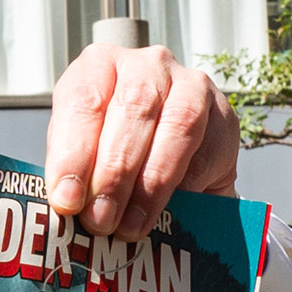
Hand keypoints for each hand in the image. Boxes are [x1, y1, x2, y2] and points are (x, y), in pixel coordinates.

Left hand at [44, 43, 237, 240]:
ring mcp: (191, 84)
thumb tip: (69, 208)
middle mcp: (147, 66)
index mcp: (99, 65)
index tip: (67, 199)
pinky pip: (207, 151)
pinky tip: (167, 212)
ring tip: (131, 226)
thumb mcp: (81, 155)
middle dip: (114, 173)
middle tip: (100, 219)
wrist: (165, 156)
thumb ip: (74, 174)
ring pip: (178, 125)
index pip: (83, 101)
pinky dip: (185, 187)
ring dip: (151, 184)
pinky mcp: (224, 115)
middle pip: (133, 109)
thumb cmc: (110, 150)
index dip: (73, 153)